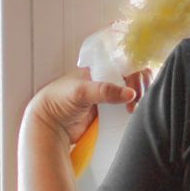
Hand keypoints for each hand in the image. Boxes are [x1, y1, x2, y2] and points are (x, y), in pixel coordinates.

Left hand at [26, 67, 147, 146]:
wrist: (49, 125)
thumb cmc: (58, 100)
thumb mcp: (81, 91)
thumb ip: (104, 91)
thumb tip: (130, 94)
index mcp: (101, 70)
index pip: (127, 65)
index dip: (136, 75)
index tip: (136, 89)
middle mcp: (107, 82)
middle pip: (134, 80)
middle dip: (140, 89)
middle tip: (135, 103)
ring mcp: (109, 98)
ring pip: (133, 95)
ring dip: (139, 101)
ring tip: (133, 111)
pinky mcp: (109, 114)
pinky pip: (127, 110)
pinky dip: (134, 112)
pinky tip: (132, 116)